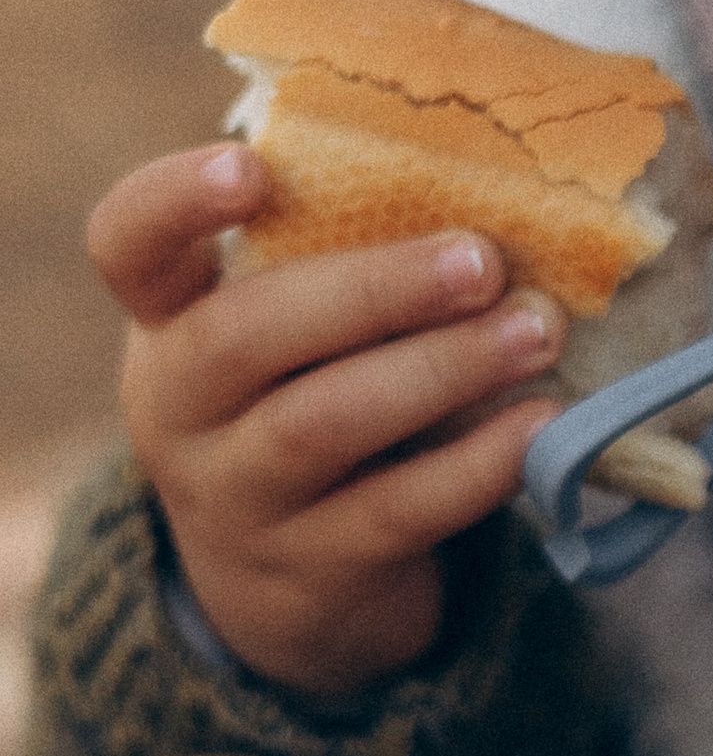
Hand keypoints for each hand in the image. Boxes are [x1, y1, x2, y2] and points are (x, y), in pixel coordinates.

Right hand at [91, 141, 566, 699]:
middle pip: (243, 334)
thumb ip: (342, 261)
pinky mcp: (308, 571)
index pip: (127, 245)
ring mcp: (234, 498)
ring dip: (439, 370)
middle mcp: (178, 409)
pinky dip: (475, 467)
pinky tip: (543, 426)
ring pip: (320, 425)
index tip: (253, 168)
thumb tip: (491, 180)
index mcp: (168, 320)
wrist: (288, 588)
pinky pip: (393, 512)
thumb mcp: (295, 335)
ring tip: (536, 332)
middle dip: (371, 290)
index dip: (175, 202)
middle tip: (482, 261)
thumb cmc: (311, 403)